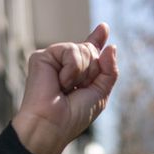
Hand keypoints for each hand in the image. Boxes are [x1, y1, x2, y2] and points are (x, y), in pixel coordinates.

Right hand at [12, 24, 118, 153]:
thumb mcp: (100, 94)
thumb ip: (109, 71)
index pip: (90, 53)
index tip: (104, 27)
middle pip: (92, 51)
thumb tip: (111, 46)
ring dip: (82, 73)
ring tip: (67, 89)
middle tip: (77, 90)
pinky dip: (72, 70)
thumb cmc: (74, 116)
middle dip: (92, 72)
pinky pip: (70, 51)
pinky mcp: (42, 56)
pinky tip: (60, 83)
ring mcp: (54, 59)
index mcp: (79, 74)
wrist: (52, 125)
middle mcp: (65, 64)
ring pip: (83, 50)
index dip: (97, 40)